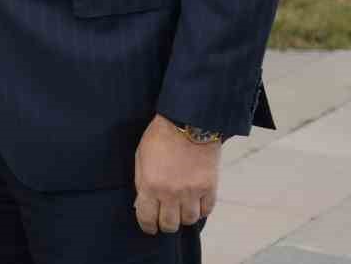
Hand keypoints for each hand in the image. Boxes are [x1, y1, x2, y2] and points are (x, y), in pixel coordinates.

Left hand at [134, 115, 219, 234]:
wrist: (188, 123)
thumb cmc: (159, 137)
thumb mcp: (141, 158)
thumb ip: (142, 182)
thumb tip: (143, 202)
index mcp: (150, 185)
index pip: (147, 218)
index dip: (147, 226)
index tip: (149, 227)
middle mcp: (171, 193)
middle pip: (170, 224)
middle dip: (165, 225)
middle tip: (165, 220)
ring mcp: (192, 191)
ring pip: (189, 220)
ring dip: (183, 218)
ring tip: (180, 210)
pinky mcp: (209, 187)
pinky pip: (206, 210)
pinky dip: (200, 210)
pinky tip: (195, 203)